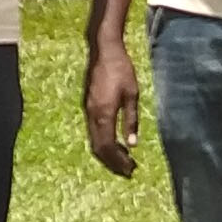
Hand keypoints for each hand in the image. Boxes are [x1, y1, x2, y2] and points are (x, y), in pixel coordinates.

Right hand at [81, 30, 140, 177]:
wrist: (104, 50)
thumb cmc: (121, 70)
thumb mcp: (132, 95)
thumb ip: (131, 121)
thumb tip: (133, 145)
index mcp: (103, 114)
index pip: (108, 146)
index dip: (118, 161)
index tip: (131, 169)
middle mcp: (92, 115)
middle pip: (98, 148)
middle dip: (112, 162)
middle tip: (128, 171)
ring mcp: (88, 110)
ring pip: (94, 140)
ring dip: (108, 153)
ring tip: (123, 160)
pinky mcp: (88, 105)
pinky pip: (93, 131)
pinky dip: (104, 141)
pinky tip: (115, 142)